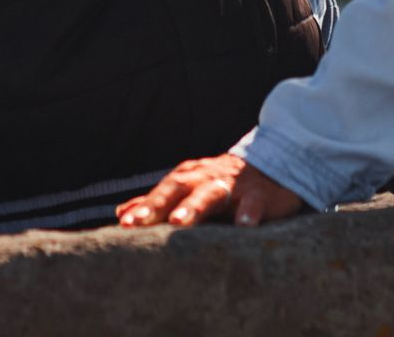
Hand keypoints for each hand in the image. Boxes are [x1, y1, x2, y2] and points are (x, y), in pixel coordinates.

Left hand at [118, 154, 303, 229]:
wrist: (271, 168)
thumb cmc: (222, 184)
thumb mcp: (190, 189)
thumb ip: (158, 201)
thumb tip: (122, 213)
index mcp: (188, 177)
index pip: (162, 192)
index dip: (144, 207)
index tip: (124, 224)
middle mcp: (206, 177)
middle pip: (180, 188)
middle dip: (160, 204)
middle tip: (141, 221)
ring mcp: (233, 184)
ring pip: (212, 193)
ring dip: (195, 207)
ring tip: (180, 222)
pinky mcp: (260, 194)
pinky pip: (254, 203)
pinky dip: (249, 213)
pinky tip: (245, 226)